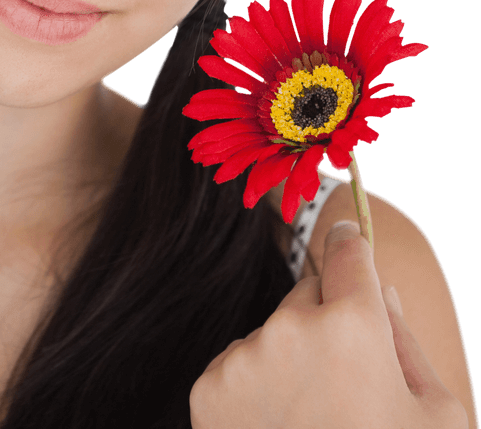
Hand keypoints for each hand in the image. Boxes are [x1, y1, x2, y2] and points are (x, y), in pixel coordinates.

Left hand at [189, 220, 468, 428]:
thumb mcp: (438, 416)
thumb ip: (407, 341)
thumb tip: (380, 289)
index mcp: (353, 327)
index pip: (347, 252)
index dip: (351, 242)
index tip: (347, 234)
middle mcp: (288, 328)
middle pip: (308, 294)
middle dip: (328, 319)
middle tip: (348, 380)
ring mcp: (241, 358)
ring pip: (271, 333)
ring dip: (288, 357)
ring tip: (314, 421)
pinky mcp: (207, 388)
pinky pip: (238, 366)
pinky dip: (255, 387)